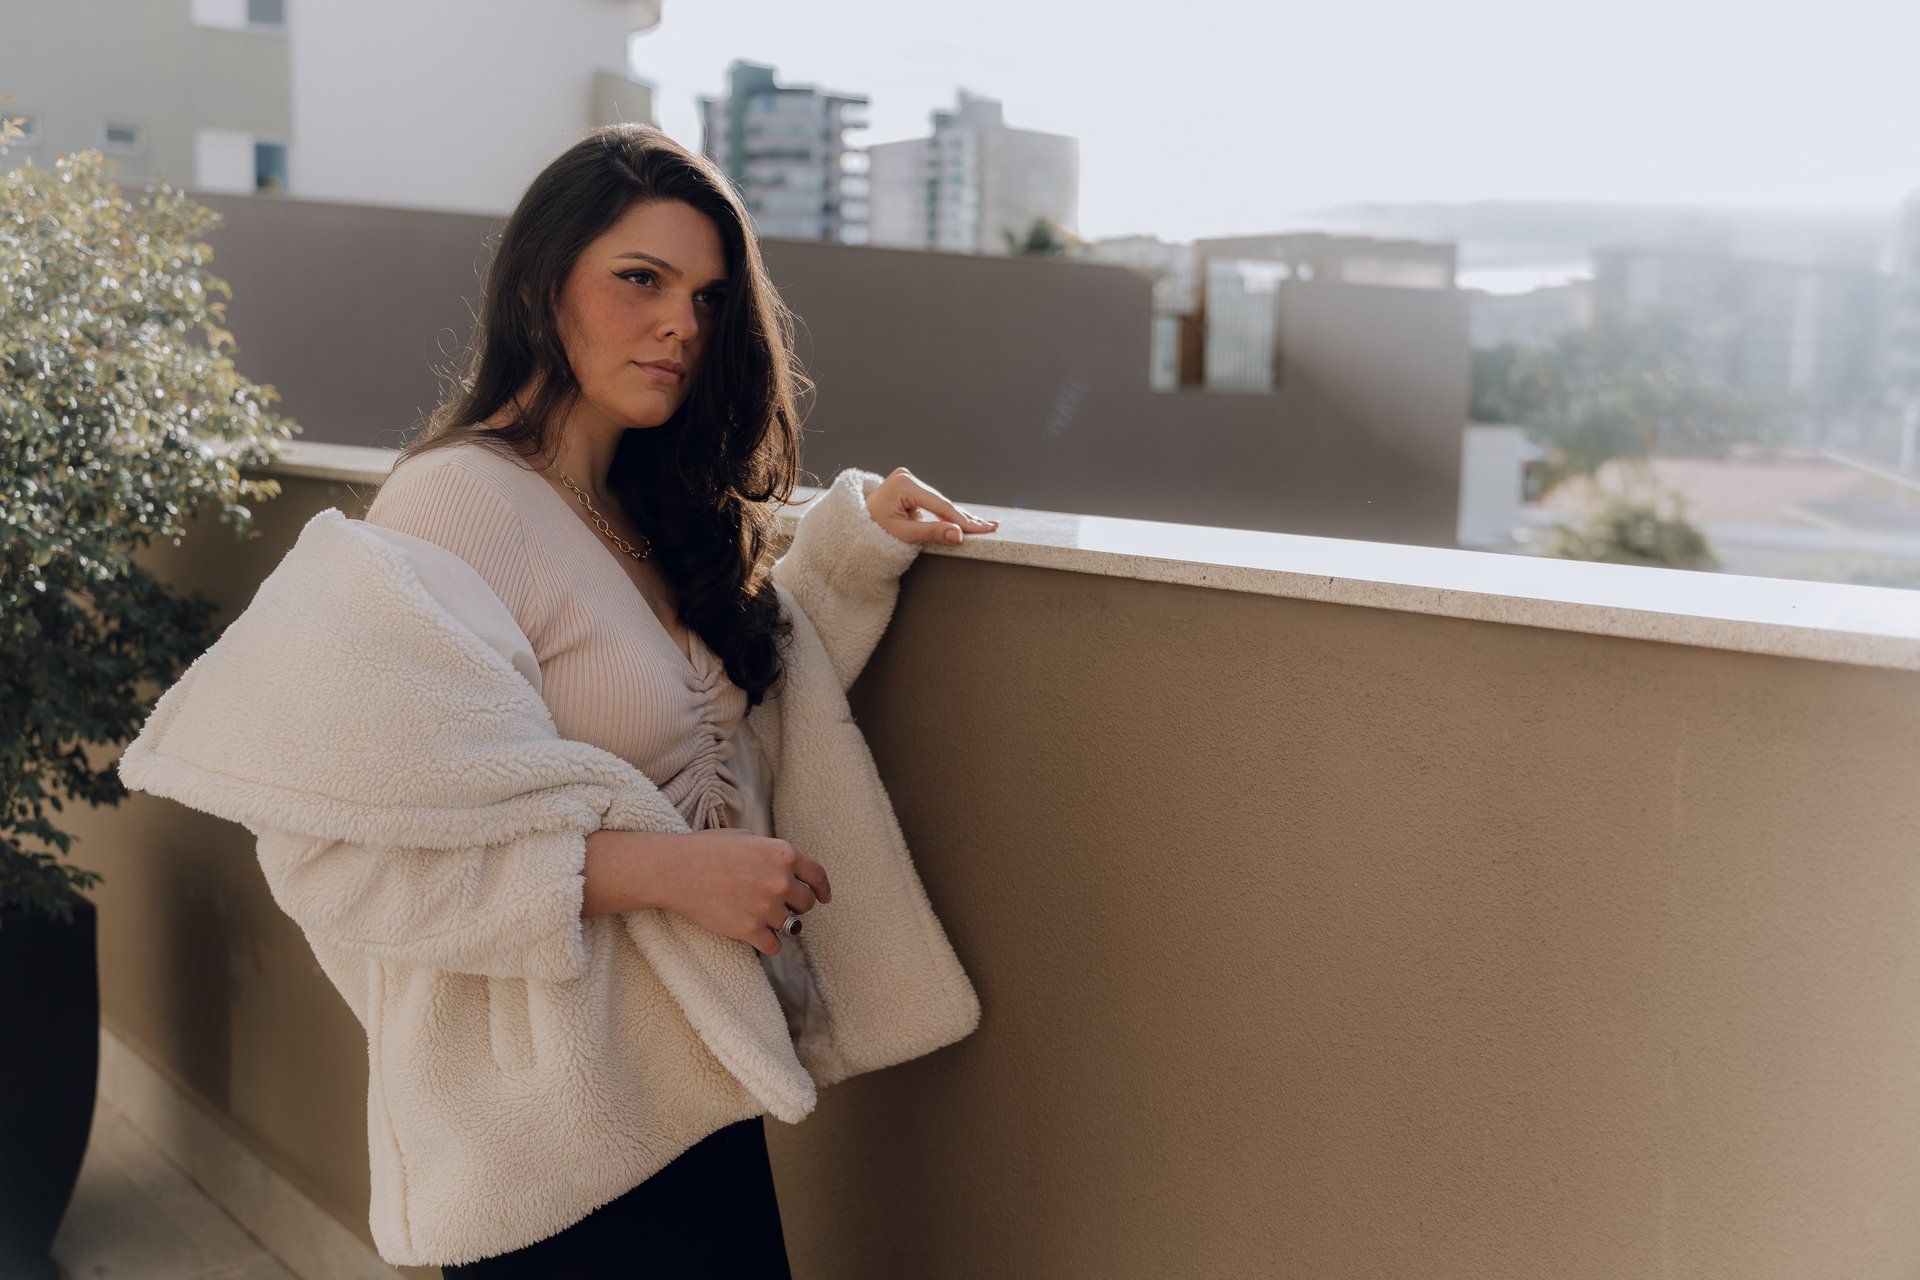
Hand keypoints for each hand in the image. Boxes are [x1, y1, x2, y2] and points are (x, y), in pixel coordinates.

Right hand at [625, 827, 832, 955]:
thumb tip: (784, 865)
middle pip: (806, 903)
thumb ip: (771, 852)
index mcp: (783, 854)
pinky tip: (756, 936)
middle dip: (795, 905)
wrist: (675, 870)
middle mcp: (781, 881)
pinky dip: (766, 943)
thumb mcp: (746, 837)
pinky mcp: (750, 930)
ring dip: (779, 923)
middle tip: (778, 905)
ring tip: (760, 917)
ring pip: (791, 925)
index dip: (823, 889)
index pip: (818, 876)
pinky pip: (773, 946)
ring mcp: (767, 907)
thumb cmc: (705, 849)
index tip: (823, 898)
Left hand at [865, 467, 1001, 545]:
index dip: (962, 521)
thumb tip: (958, 535)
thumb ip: (930, 533)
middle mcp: (907, 477)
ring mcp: (909, 480)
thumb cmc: (870, 531)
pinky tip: (966, 521)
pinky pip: (933, 503)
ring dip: (959, 517)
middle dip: (966, 518)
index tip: (983, 531)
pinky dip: (947, 514)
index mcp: (904, 485)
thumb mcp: (901, 535)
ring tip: (985, 526)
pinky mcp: (910, 487)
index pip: (940, 506)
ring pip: (940, 503)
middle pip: (943, 503)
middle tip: (993, 528)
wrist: (851, 524)